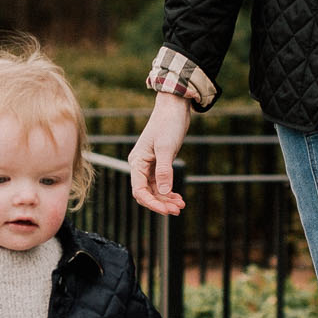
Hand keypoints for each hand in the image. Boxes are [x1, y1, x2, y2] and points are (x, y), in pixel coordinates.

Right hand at [130, 91, 192, 213]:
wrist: (174, 108)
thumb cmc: (168, 124)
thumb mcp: (166, 148)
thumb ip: (164, 170)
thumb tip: (165, 192)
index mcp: (137, 162)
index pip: (139, 190)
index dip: (152, 203)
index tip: (166, 210)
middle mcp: (140, 165)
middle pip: (146, 193)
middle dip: (161, 203)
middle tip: (178, 210)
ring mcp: (149, 165)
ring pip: (154, 190)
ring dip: (166, 199)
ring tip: (181, 205)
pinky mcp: (158, 163)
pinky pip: (160, 183)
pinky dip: (169, 191)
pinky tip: (178, 197)